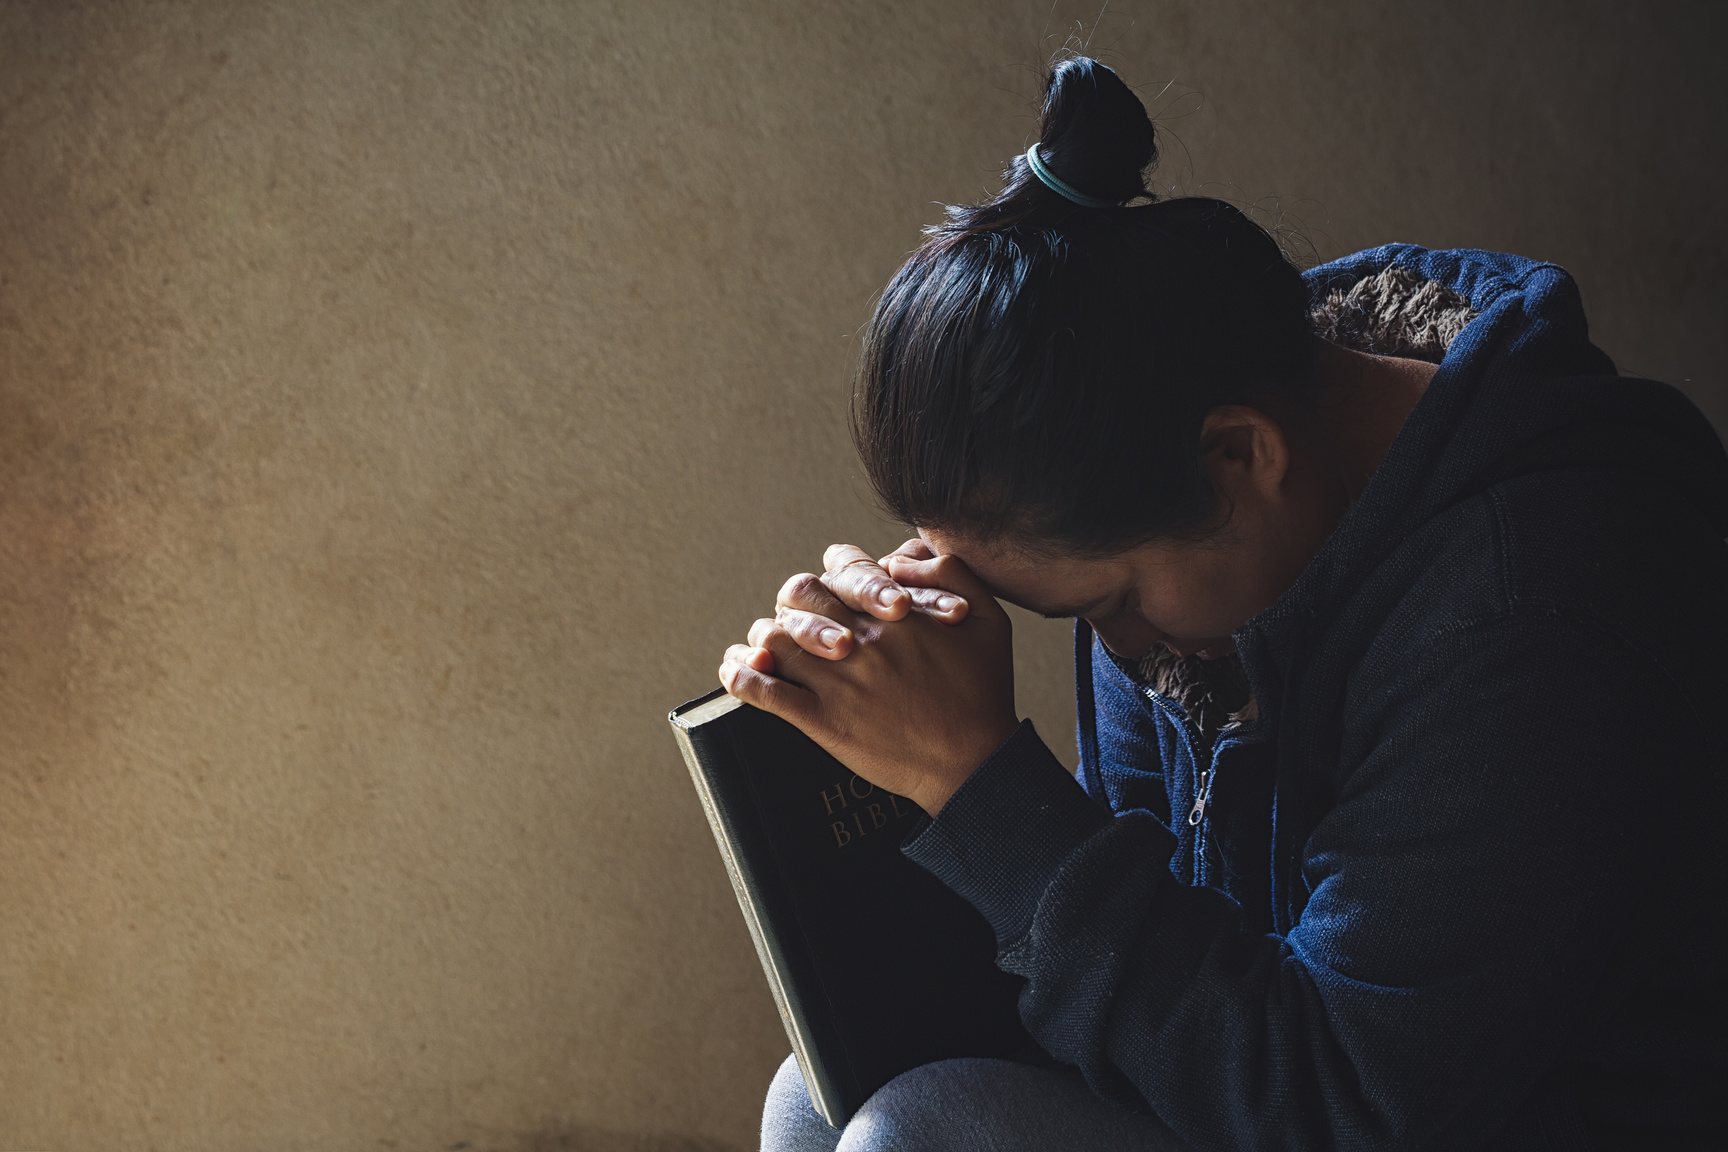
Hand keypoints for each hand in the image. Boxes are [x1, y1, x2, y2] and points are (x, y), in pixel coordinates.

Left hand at [719, 550, 1015, 815]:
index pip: (842, 566)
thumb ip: (949, 572)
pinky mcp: (824, 722)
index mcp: (895, 612)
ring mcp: (838, 682)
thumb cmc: (983, 692)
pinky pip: (766, 693)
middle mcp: (861, 641)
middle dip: (795, 602)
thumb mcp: (990, 618)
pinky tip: (737, 671)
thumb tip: (901, 555)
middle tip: (798, 616)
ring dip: (765, 638)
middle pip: (799, 596)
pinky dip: (742, 677)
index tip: (835, 587)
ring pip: (775, 639)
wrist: (973, 763)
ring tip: (766, 646)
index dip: (835, 571)